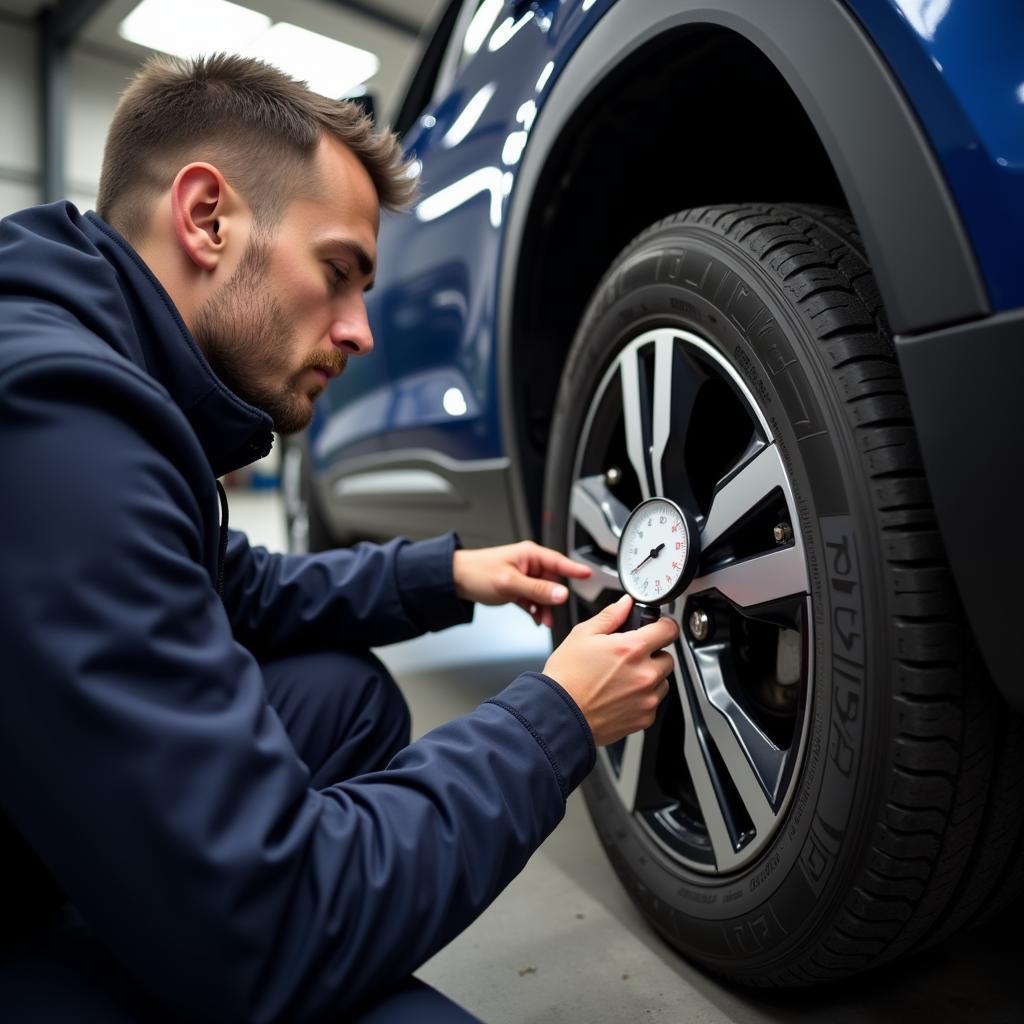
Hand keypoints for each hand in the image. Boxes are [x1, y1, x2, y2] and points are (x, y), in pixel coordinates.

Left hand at [452, 541, 591, 625]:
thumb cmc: (478, 572)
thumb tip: (561, 593)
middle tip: (555, 612)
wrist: (455, 580)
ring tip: (544, 620)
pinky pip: (532, 599)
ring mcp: (523, 576)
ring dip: (544, 607)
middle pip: (552, 582)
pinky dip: (535, 609)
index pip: (559, 562)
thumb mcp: (510, 583)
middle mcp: (529, 564)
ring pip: (543, 594)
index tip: (590, 575)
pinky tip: (535, 618)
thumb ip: (537, 590)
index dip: (575, 570)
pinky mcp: (516, 588)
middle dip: (555, 599)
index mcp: (530, 555)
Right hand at [543, 595, 678, 745]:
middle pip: (668, 657)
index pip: (669, 630)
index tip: (658, 628)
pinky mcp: (645, 718)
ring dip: (650, 677)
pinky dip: (643, 698)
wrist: (560, 713)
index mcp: (632, 649)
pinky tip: (621, 695)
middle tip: (629, 658)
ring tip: (623, 678)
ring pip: (663, 681)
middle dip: (652, 654)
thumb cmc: (566, 677)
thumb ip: (610, 616)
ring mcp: (647, 698)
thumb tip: (625, 604)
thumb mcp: (582, 635)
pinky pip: (654, 702)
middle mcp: (645, 674)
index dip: (663, 626)